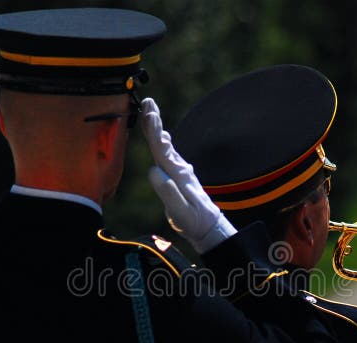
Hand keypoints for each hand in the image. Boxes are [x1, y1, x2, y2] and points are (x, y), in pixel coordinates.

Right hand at [140, 97, 235, 253]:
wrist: (208, 226)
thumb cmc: (194, 221)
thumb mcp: (181, 212)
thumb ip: (168, 193)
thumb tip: (154, 172)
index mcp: (177, 175)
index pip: (162, 150)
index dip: (154, 132)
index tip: (150, 115)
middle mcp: (179, 169)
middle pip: (163, 142)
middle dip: (155, 122)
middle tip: (149, 102)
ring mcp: (180, 171)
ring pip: (165, 146)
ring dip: (157, 128)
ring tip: (151, 111)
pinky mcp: (178, 175)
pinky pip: (168, 154)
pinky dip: (162, 142)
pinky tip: (161, 136)